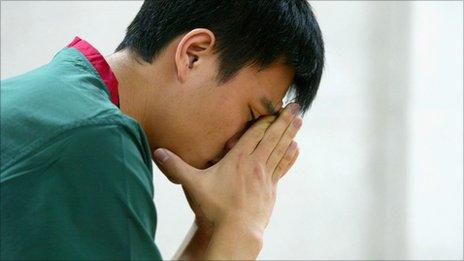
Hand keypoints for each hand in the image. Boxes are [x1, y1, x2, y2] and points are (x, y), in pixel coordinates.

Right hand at [154, 103, 301, 235]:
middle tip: (295, 106)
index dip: (265, 119)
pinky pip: (282, 167)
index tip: (274, 106)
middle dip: (284, 120)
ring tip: (299, 120)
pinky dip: (289, 156)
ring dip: (290, 134)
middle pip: (272, 137)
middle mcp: (255, 164)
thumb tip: (157, 152)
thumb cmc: (214, 207)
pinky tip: (295, 148)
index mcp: (239, 159)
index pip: (255, 133)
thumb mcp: (193, 185)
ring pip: (280, 150)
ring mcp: (265, 177)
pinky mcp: (271, 190)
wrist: (236, 232)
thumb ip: (177, 167)